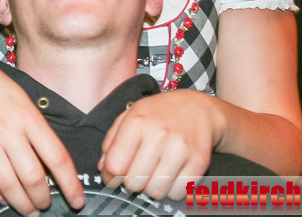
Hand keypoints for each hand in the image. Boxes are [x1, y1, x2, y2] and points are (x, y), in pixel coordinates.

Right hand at [0, 52, 84, 214]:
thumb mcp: (24, 101)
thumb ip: (38, 130)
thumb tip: (52, 165)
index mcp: (28, 117)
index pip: (57, 157)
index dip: (70, 184)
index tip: (77, 200)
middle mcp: (8, 131)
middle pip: (32, 177)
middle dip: (43, 200)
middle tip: (45, 205)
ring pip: (7, 185)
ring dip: (21, 204)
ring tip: (28, 210)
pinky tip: (1, 197)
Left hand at [99, 90, 221, 200]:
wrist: (199, 108)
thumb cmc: (160, 113)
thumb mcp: (130, 115)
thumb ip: (111, 141)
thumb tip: (103, 168)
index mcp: (137, 121)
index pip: (115, 165)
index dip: (110, 177)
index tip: (113, 178)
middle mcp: (159, 134)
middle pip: (134, 182)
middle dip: (133, 181)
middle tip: (138, 171)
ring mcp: (180, 148)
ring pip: (155, 191)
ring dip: (152, 187)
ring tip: (155, 171)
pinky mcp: (199, 161)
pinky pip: (177, 192)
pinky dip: (172, 189)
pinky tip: (172, 173)